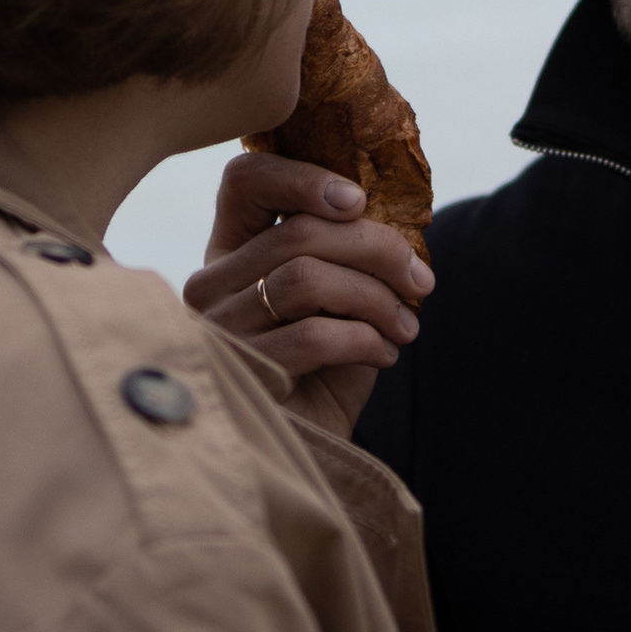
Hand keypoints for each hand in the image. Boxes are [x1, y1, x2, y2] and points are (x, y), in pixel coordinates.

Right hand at [184, 149, 433, 440]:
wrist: (308, 454)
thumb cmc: (324, 374)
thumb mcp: (338, 302)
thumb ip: (348, 256)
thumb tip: (398, 218)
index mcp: (230, 253)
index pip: (245, 180)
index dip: (304, 177)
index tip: (358, 201)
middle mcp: (209, 286)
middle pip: (297, 233)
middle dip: (377, 250)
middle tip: (420, 283)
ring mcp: (217, 332)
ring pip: (306, 278)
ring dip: (376, 300)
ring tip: (405, 329)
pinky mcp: (240, 375)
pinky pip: (313, 336)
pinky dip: (365, 340)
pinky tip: (383, 355)